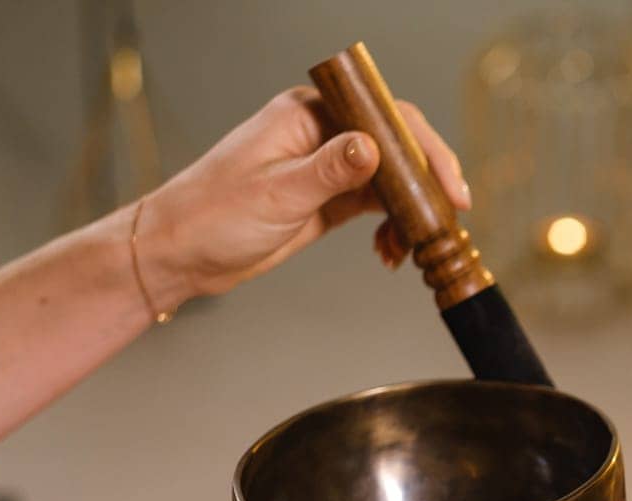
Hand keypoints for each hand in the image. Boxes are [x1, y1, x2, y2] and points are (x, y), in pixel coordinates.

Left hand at [139, 87, 467, 307]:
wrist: (181, 253)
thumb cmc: (212, 215)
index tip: (448, 185)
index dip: (424, 150)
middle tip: (449, 217)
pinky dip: (392, 227)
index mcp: (309, 116)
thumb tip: (374, 147)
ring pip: (392, 179)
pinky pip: (377, 205)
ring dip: (411, 211)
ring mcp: (328, 168)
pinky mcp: (328, 200)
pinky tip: (390, 251)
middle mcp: (323, 136)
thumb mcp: (277, 193)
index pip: (385, 119)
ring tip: (412, 246)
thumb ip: (330, 170)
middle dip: (427, 182)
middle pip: (397, 146)